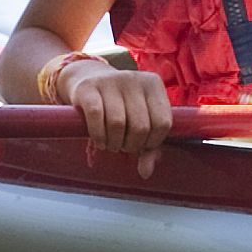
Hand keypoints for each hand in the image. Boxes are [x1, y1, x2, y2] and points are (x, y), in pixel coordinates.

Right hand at [55, 60, 171, 154]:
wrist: (88, 80)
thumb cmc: (120, 106)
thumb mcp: (139, 121)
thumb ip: (148, 147)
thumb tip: (145, 173)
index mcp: (153, 85)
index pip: (163, 123)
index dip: (152, 142)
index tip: (141, 145)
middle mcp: (134, 78)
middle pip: (140, 126)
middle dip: (131, 145)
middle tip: (123, 146)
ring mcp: (111, 80)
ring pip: (118, 123)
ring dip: (114, 144)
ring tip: (111, 145)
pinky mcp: (88, 87)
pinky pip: (96, 116)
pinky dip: (98, 136)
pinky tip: (99, 141)